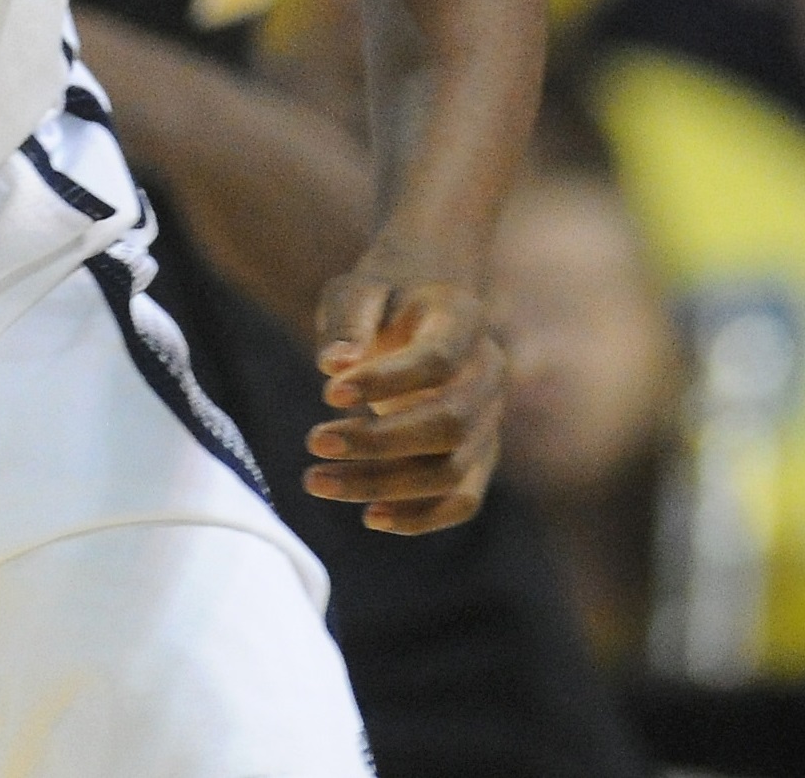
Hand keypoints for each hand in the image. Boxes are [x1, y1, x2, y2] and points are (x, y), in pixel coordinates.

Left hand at [306, 255, 503, 533]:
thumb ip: (348, 320)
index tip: (327, 393)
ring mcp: (490, 419)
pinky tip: (369, 516)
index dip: (386, 382)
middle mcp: (489, 372)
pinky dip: (421, 516)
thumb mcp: (357, 289)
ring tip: (316, 480)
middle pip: (450, 423)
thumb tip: (334, 365)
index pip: (436, 361)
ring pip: (451, 469)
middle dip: (378, 442)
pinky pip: (462, 498)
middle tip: (313, 442)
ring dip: (384, 485)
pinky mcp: (479, 454)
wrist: (419, 309)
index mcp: (463, 321)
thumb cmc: (381, 297)